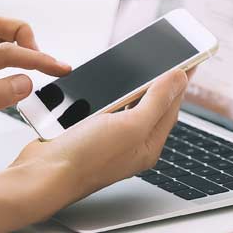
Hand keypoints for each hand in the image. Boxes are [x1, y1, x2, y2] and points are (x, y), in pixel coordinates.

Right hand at [0, 69, 189, 231]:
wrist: (42, 175)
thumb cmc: (86, 159)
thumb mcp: (130, 126)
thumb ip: (157, 101)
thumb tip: (179, 78)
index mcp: (148, 144)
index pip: (172, 106)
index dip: (180, 80)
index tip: (190, 58)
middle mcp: (130, 143)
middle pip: (152, 106)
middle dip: (159, 82)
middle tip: (167, 58)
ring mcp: (108, 139)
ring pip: (126, 106)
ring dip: (132, 86)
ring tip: (141, 68)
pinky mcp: (87, 134)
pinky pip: (104, 109)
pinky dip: (107, 95)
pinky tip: (105, 86)